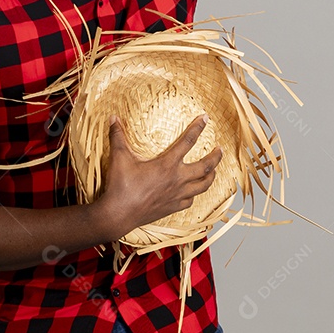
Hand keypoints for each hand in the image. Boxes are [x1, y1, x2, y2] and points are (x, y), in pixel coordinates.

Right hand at [94, 113, 222, 239]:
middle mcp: (177, 180)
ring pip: (203, 186)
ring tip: (214, 171)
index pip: (188, 141)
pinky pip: (191, 200)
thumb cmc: (120, 186)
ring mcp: (177, 195)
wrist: (118, 214)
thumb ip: (118, 136)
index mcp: (167, 165)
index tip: (205, 118)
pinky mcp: (173, 208)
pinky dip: (195, 194)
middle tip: (220, 149)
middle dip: (216, 157)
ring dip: (211, 176)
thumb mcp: (119, 157)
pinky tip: (193, 192)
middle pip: (205, 167)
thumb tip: (113, 118)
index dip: (198, 128)